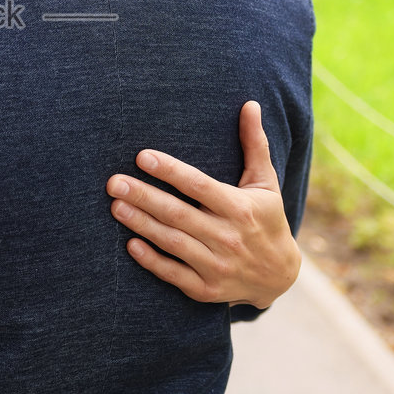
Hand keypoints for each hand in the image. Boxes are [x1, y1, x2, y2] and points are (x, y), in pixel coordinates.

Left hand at [106, 101, 300, 307]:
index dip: (170, 171)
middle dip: (144, 197)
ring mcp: (217, 265)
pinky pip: (174, 274)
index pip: (199, 186)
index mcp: (239, 208)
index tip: (142, 156)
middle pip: (178, 214)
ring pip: (172, 242)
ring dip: (141, 224)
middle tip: (113, 182)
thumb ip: (254, 144)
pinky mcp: (206, 289)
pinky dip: (152, 261)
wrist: (281, 276)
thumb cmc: (267, 219)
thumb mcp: (266, 183)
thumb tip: (250, 104)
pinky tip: (130, 244)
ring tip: (115, 206)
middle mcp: (228, 237)